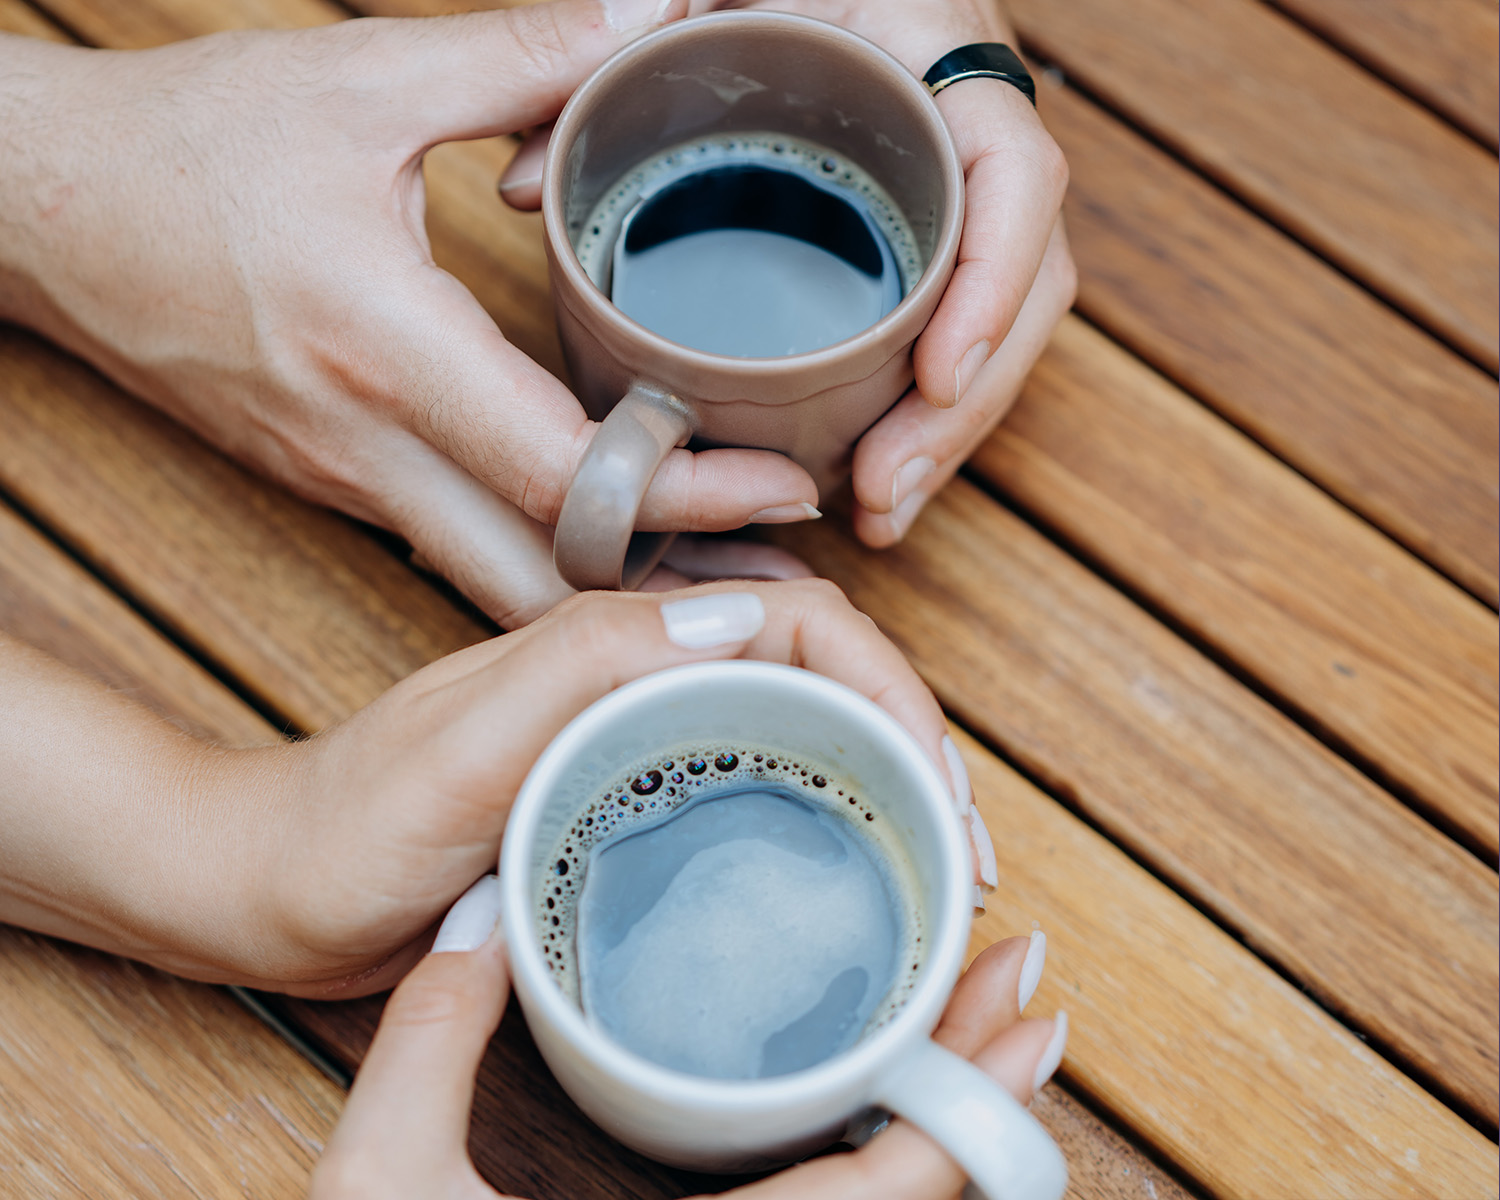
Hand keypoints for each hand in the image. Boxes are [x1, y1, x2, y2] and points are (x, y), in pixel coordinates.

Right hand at [0, 4, 818, 629]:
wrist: (43, 212)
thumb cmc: (187, 147)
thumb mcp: (358, 79)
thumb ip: (520, 54)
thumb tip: (650, 19)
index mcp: (385, 346)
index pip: (567, 472)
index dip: (690, 494)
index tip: (788, 485)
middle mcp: (369, 446)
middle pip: (545, 575)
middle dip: (671, 586)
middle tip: (780, 563)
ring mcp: (347, 482)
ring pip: (502, 584)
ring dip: (615, 586)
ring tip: (722, 562)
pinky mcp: (335, 483)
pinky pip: (460, 548)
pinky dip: (547, 557)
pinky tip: (615, 532)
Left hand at [254, 579, 993, 995]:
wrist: (269, 890)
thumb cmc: (346, 820)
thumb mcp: (458, 743)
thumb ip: (583, 662)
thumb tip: (747, 617)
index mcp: (616, 640)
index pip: (799, 623)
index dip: (889, 688)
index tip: (937, 779)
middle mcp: (640, 675)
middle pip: (820, 675)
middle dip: (916, 742)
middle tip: (967, 846)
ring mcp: (637, 736)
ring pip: (798, 730)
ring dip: (884, 783)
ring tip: (939, 865)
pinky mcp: (626, 795)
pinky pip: (751, 786)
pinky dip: (823, 820)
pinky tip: (849, 875)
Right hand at [312, 878, 1066, 1199]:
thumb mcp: (381, 1175)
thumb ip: (435, 1038)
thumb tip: (485, 909)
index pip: (876, 1199)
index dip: (966, 1107)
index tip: (1024, 1009)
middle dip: (981, 1092)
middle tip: (1022, 988)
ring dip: (937, 1117)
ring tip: (964, 1018)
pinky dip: (877, 1150)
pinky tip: (867, 1085)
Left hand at [499, 0, 1076, 547]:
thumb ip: (630, 38)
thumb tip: (536, 158)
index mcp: (933, 59)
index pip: (1016, 178)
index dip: (995, 283)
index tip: (938, 375)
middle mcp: (964, 134)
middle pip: (1020, 288)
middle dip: (961, 410)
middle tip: (882, 496)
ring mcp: (954, 194)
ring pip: (993, 329)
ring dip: (944, 435)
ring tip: (879, 513)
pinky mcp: (925, 239)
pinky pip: (952, 332)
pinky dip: (919, 413)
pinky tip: (873, 476)